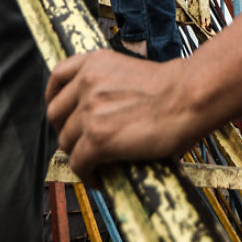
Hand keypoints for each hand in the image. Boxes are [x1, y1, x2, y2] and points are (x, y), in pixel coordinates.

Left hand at [45, 49, 190, 182]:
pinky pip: (78, 162)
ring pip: (65, 141)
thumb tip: (95, 113)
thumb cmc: (171, 88)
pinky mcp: (97, 138)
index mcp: (94, 62)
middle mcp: (87, 82)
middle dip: (65, 132)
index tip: (61, 113)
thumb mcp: (129, 71)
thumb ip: (106, 84)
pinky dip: (87, 175)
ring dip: (78, 156)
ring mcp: (89, 110)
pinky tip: (100, 179)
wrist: (188, 97)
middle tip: (80, 145)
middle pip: (56, 113)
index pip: (56, 76)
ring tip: (95, 165)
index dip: (53, 98)